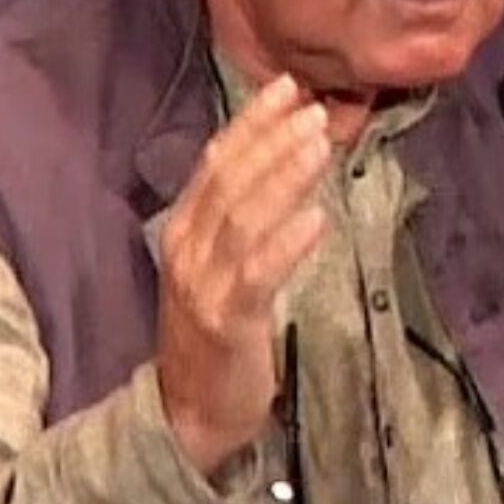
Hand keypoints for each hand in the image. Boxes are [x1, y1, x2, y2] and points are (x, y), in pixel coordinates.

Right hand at [156, 74, 329, 473]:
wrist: (191, 413)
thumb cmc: (216, 336)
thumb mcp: (221, 269)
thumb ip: (244, 221)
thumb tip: (285, 165)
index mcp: (184, 230)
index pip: (216, 162)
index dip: (252, 123)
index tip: (288, 90)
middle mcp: (186, 249)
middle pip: (230, 180)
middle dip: (273, 140)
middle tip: (315, 110)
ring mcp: (203, 285)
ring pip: (244, 218)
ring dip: (284, 177)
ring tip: (320, 145)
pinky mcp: (227, 321)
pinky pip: (258, 273)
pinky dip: (287, 241)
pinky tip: (316, 218)